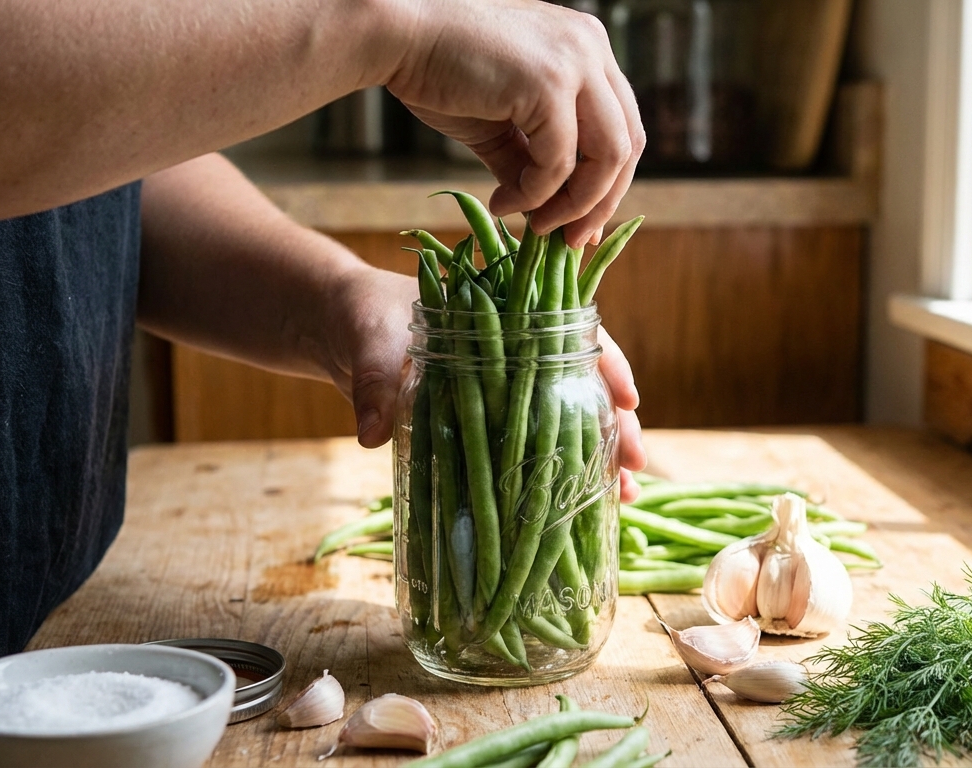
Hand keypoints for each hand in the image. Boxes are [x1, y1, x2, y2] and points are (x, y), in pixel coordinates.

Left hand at [327, 267, 646, 500]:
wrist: (334, 331)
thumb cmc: (360, 316)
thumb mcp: (367, 342)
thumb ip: (374, 382)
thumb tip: (372, 431)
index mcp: (503, 317)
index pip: (571, 336)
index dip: (606, 367)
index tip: (628, 401)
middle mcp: (513, 357)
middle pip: (580, 388)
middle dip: (614, 427)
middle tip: (637, 466)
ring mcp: (502, 395)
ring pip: (564, 423)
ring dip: (596, 459)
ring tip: (624, 499)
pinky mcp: (483, 428)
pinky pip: (528, 452)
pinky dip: (554, 478)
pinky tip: (578, 510)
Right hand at [386, 0, 644, 247]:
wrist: (396, 36)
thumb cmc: (440, 70)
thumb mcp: (503, 124)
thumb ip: (533, 161)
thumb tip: (551, 212)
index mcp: (587, 48)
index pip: (622, 126)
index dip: (608, 183)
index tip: (580, 224)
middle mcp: (592, 47)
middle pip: (628, 144)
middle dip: (601, 202)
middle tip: (570, 241)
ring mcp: (576, 61)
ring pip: (607, 157)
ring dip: (574, 205)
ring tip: (536, 226)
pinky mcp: (549, 83)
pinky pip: (558, 162)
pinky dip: (535, 195)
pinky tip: (503, 204)